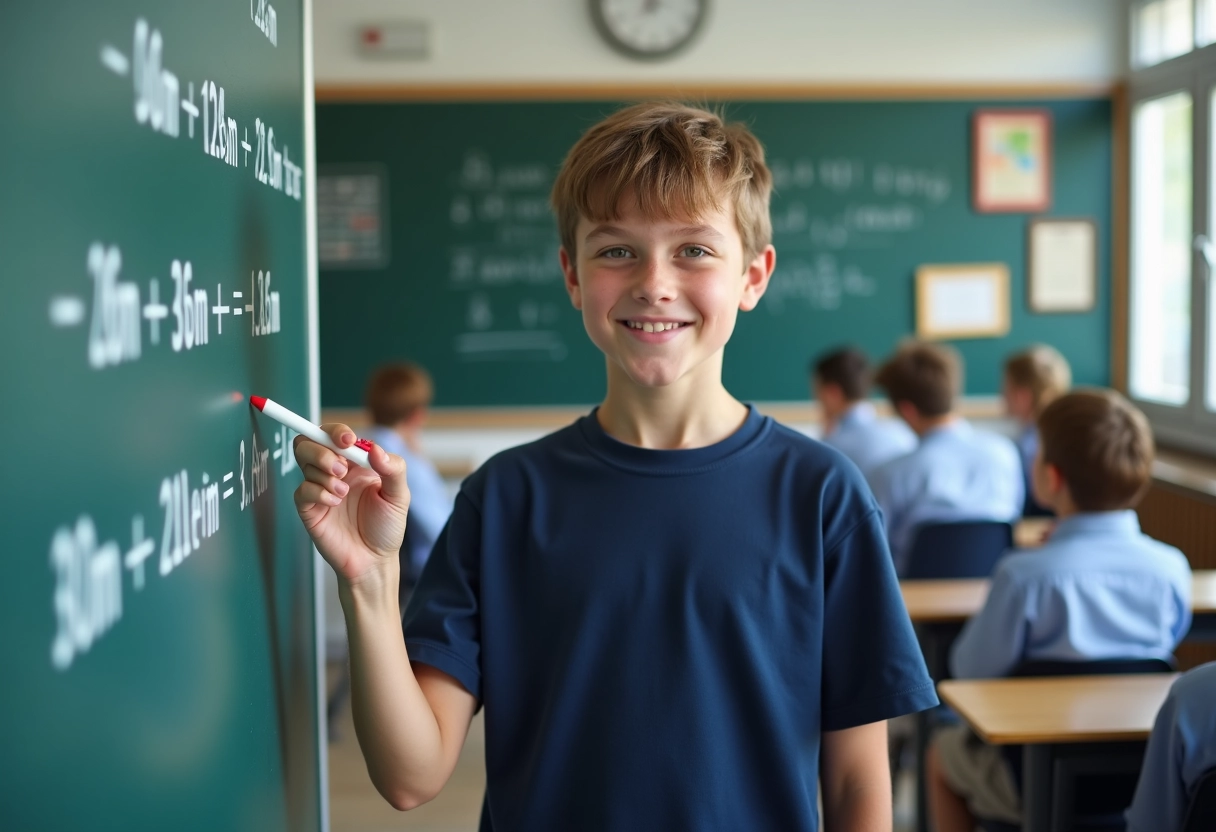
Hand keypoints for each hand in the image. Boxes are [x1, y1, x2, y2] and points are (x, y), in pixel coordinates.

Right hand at [292, 424, 409, 586]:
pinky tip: (334, 503)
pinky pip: (301, 490)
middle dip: (322, 449)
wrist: (374, 561)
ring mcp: (319, 489)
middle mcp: (334, 472)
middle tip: (341, 468)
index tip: (348, 441)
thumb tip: (374, 448)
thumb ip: (393, 469)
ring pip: (303, 462)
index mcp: (356, 463)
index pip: (335, 435)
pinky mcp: (309, 508)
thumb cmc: (386, 528)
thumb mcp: (399, 496)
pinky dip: (317, 492)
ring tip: (343, 493)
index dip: (337, 431)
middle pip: (309, 442)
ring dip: (325, 474)